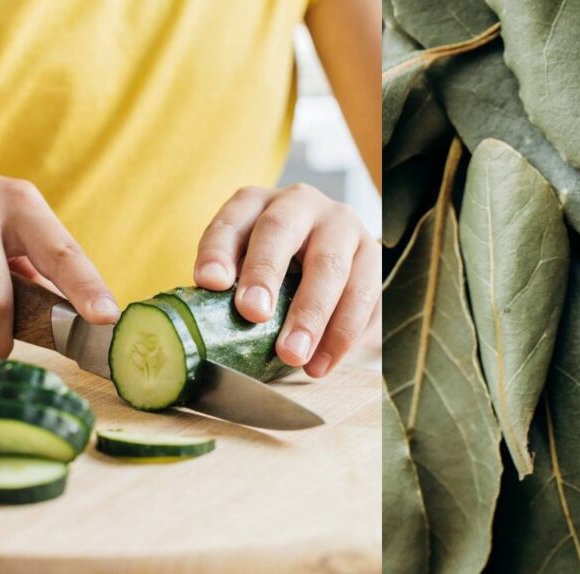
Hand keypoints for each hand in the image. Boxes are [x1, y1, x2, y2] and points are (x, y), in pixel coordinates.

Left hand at [193, 183, 380, 377]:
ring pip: (329, 265)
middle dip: (265, 273)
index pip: (232, 220)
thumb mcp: (247, 270)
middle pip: (280, 230)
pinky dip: (341, 334)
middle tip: (254, 314)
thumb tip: (207, 333)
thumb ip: (231, 291)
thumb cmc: (277, 274)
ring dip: (310, 314)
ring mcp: (341, 225)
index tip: (210, 283)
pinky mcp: (373, 254)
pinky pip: (363, 292)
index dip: (219, 250)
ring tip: (293, 355)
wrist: (337, 269)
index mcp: (257, 204)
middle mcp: (300, 204)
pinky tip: (321, 363)